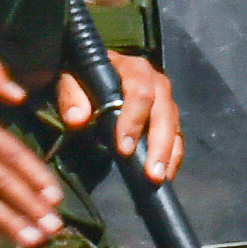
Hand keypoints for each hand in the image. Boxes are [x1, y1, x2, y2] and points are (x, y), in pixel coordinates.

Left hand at [53, 47, 183, 185]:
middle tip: (151, 173)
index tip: (124, 149)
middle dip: (158, 144)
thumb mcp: (69, 77)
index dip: (133, 120)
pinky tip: (166, 175)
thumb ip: (71, 94)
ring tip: (160, 178)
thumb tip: (77, 119)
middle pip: (163, 111)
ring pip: (173, 125)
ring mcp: (164, 99)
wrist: (93, 69)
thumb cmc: (83, 74)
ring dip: (169, 153)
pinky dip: (173, 155)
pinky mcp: (167, 115)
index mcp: (132, 68)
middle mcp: (154, 81)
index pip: (139, 93)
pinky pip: (177, 135)